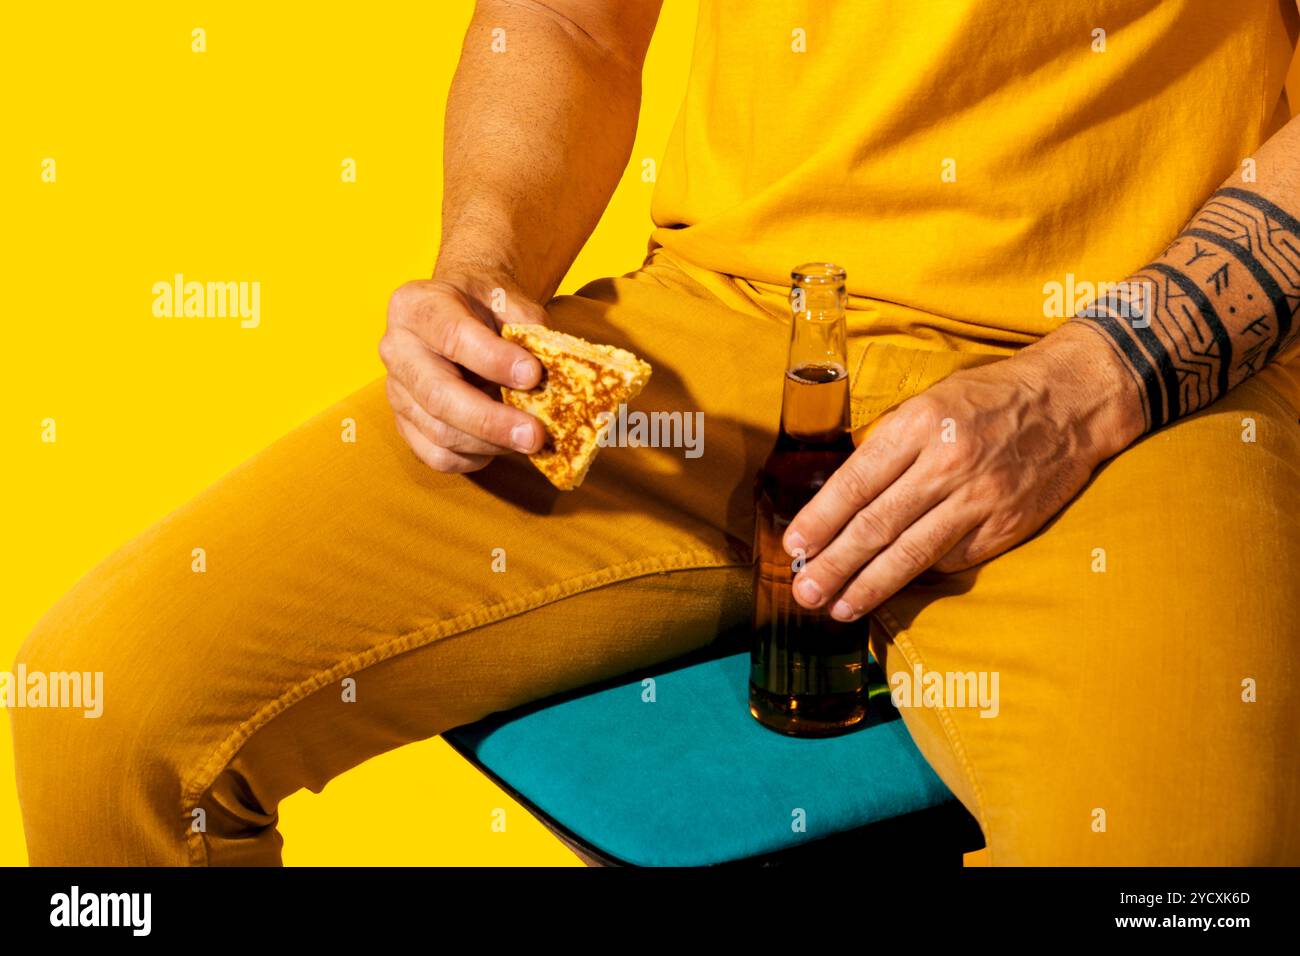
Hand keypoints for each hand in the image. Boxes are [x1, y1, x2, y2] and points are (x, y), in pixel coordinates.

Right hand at [381, 271, 548, 472]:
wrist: (460, 312)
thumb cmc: (484, 305)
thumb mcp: (507, 297)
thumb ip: (526, 327)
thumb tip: (547, 375)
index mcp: (416, 306)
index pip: (452, 336)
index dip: (493, 360)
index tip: (533, 375)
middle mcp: (397, 349)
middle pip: (438, 396)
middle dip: (491, 421)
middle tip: (535, 434)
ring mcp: (397, 391)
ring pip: (440, 433)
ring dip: (491, 444)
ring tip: (529, 438)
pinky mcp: (405, 424)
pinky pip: (438, 456)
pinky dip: (476, 458)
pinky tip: (501, 443)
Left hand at [783, 322, 1145, 620]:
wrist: (1070, 401)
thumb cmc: (988, 397)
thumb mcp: (929, 401)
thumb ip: (889, 445)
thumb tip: (842, 496)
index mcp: (919, 424)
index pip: (857, 482)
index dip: (821, 519)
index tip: (794, 545)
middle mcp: (947, 463)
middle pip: (877, 525)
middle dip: (835, 564)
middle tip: (805, 592)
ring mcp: (980, 499)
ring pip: (912, 553)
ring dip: (870, 585)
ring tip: (839, 607)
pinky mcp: (1007, 525)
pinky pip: (952, 559)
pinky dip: (919, 576)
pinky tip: (893, 588)